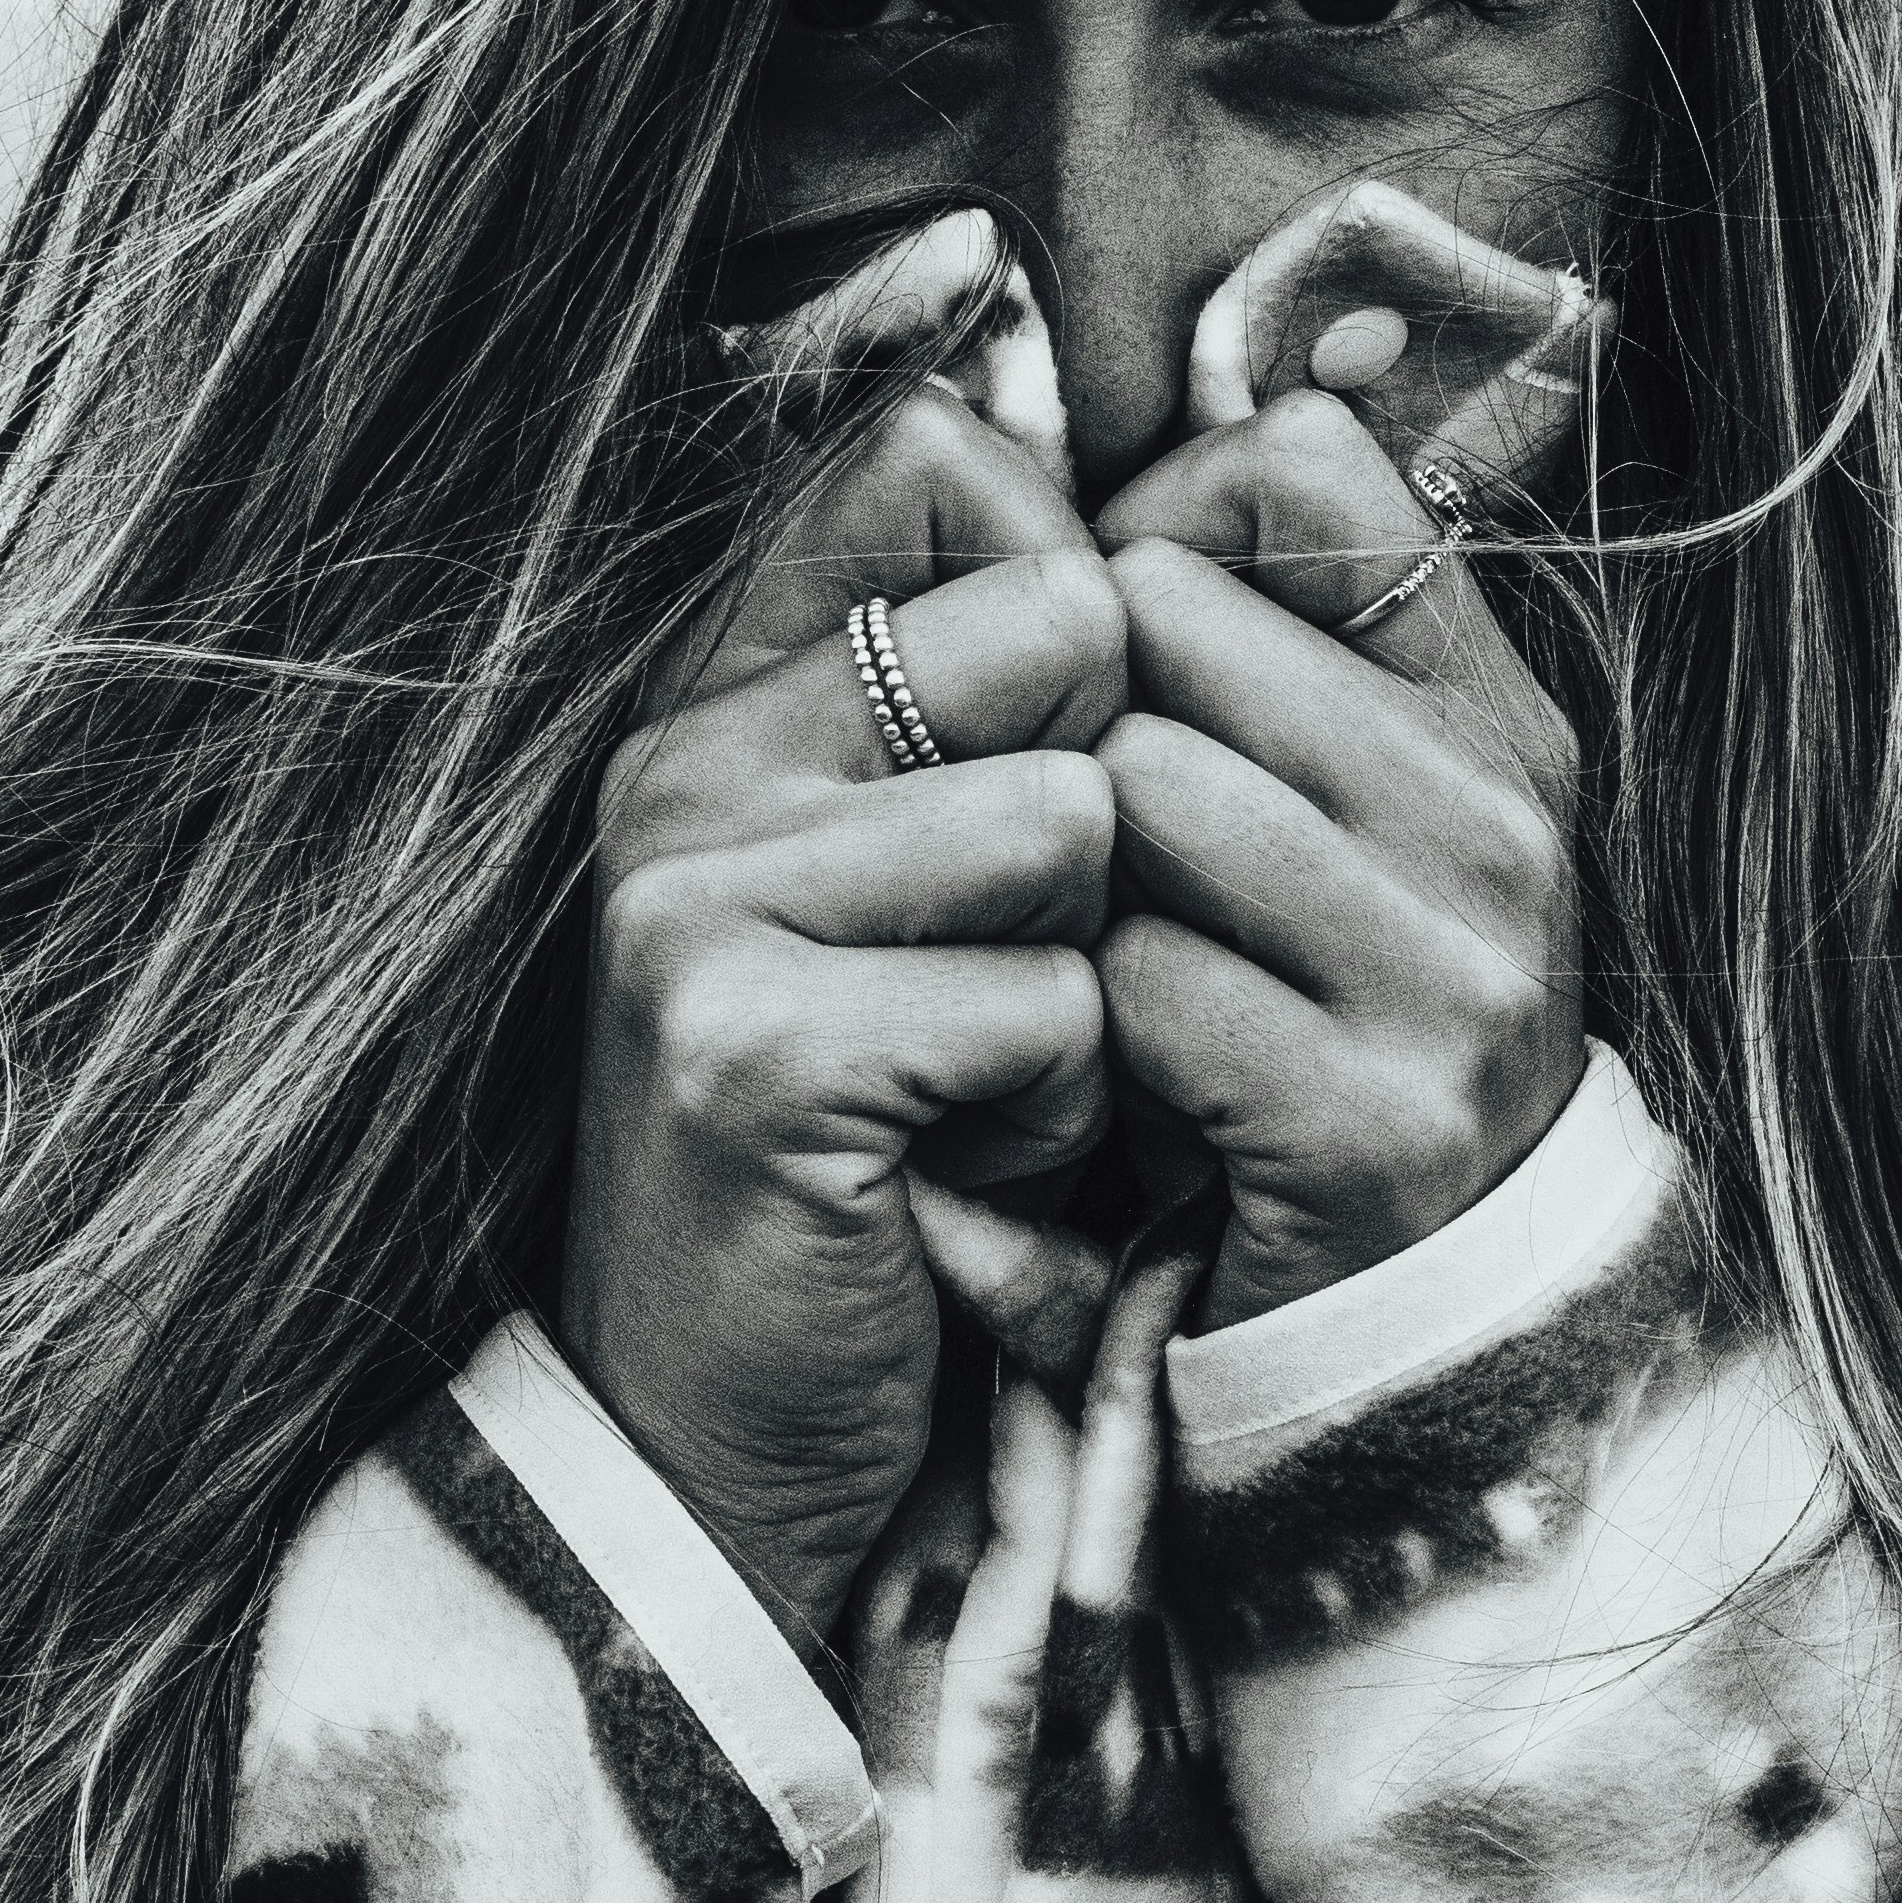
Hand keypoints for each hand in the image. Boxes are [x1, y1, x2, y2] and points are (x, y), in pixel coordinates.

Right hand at [562, 331, 1120, 1648]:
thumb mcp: (939, 899)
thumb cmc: (889, 1159)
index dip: (1078, 595)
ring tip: (978, 1092)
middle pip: (1065, 629)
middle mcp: (685, 762)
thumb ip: (1011, 707)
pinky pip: (1048, 1001)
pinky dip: (1053, 1112)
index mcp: (725, 695)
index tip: (1066, 759)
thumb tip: (1216, 501)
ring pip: (1078, 821)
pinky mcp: (750, 1044)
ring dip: (1090, 989)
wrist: (720, 1440)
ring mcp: (696, 898)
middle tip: (1012, 982)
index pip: (944, 462)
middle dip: (1110, 827)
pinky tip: (953, 1174)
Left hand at [1088, 381, 1585, 1330]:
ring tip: (1085, 960)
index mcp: (1497, 714)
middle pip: (1166, 613)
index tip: (1120, 646)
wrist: (1408, 1337)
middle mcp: (1503, 820)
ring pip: (1135, 786)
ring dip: (1067, 882)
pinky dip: (1080, 1032)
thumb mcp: (1337, 825)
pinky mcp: (1371, 1119)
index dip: (1157, 522)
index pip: (1296, 460)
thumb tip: (1136, 442)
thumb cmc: (1309, 1043)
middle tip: (1070, 848)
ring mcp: (1454, 972)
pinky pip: (1136, 981)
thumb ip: (1266, 649)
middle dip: (1075, 720)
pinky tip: (1102, 1080)